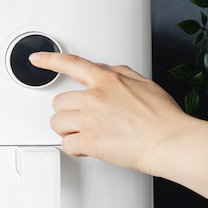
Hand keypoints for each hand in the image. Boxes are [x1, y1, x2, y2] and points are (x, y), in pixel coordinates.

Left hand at [29, 52, 191, 174]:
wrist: (170, 141)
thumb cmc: (163, 118)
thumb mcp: (144, 83)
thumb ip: (120, 73)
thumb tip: (103, 68)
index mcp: (107, 80)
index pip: (71, 64)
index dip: (50, 60)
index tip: (37, 59)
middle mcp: (94, 97)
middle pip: (59, 102)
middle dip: (68, 113)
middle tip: (84, 121)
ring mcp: (89, 119)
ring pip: (57, 123)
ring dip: (68, 130)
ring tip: (86, 134)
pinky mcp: (89, 141)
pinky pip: (66, 144)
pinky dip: (75, 149)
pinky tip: (88, 148)